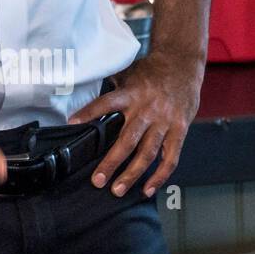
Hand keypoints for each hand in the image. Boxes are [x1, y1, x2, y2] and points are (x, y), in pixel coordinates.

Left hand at [68, 49, 203, 197]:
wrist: (182, 64)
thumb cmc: (151, 70)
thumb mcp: (128, 73)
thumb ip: (111, 88)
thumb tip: (84, 91)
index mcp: (131, 94)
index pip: (105, 103)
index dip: (89, 112)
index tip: (72, 123)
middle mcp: (147, 110)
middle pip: (127, 140)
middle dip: (111, 162)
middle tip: (98, 180)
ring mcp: (164, 122)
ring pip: (147, 154)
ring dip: (132, 174)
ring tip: (117, 189)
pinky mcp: (179, 130)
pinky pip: (170, 158)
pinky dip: (159, 176)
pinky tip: (148, 188)